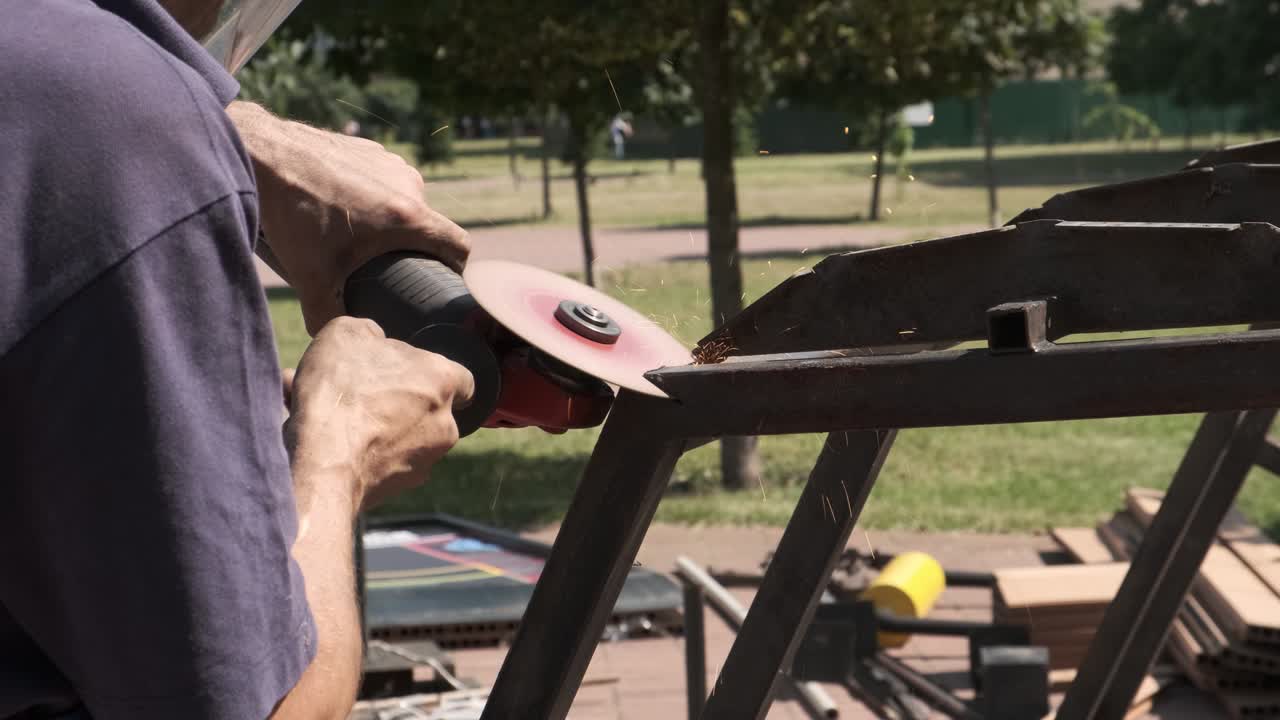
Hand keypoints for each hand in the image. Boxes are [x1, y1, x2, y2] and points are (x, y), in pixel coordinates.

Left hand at [228, 101, 469, 334]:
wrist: (261, 154)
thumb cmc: (292, 214)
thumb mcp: (310, 276)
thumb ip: (326, 317)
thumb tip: (336, 340)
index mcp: (407, 218)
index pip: (459, 246)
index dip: (458, 269)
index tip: (440, 282)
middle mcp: (408, 186)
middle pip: (427, 227)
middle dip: (410, 248)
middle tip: (380, 266)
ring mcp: (389, 163)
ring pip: (404, 201)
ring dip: (390, 220)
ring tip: (354, 235)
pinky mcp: (369, 149)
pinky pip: (383, 179)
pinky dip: (371, 195)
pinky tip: (339, 204)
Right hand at [284, 317, 474, 509]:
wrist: (325, 459)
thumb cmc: (342, 389)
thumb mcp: (347, 334)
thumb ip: (369, 333)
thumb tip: (373, 341)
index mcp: (442, 379)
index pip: (461, 378)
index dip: (435, 376)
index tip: (409, 376)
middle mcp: (445, 422)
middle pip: (430, 409)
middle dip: (398, 402)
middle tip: (359, 394)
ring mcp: (427, 458)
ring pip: (405, 436)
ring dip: (376, 427)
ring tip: (332, 417)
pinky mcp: (404, 486)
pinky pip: (386, 463)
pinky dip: (364, 453)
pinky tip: (330, 443)